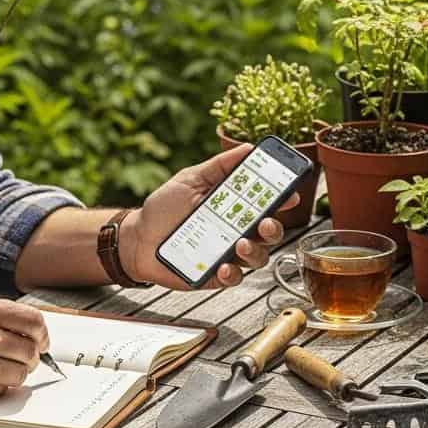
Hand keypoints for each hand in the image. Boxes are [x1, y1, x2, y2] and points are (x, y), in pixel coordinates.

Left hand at [122, 142, 299, 289]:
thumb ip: (218, 167)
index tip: (290, 192)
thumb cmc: (164, 208)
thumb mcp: (190, 180)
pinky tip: (223, 267)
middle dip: (274, 227)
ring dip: (255, 251)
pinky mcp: (215, 276)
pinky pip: (234, 278)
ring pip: (258, 257)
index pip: (267, 202)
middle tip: (265, 222)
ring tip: (240, 244)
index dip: (283, 198)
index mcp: (235, 206)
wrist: (137, 239)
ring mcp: (228, 254)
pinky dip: (232, 274)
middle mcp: (237, 231)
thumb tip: (248, 148)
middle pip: (270, 232)